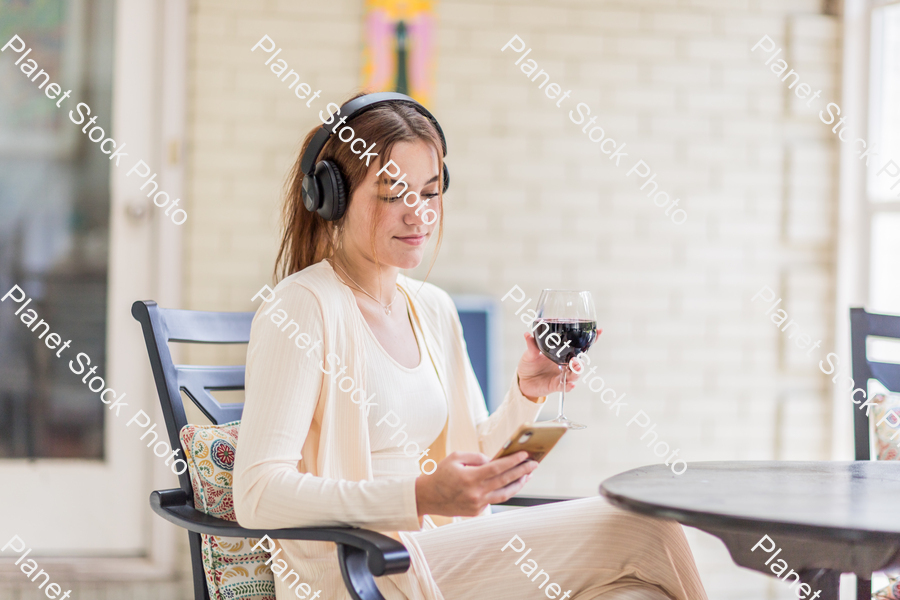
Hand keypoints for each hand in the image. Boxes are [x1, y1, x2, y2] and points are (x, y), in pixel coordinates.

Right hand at [414, 451, 536, 516]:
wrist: (427, 497)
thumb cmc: (441, 474)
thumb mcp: (455, 458)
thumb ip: (476, 457)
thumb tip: (494, 461)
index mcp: (470, 478)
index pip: (498, 468)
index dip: (513, 461)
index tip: (525, 455)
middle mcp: (475, 493)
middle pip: (505, 481)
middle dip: (522, 471)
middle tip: (534, 464)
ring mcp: (477, 505)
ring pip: (504, 494)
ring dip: (518, 484)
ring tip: (527, 475)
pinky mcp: (476, 512)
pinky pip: (493, 500)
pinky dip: (502, 491)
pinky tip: (509, 484)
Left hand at [516, 332, 595, 399]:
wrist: (522, 381)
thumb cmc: (529, 364)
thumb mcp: (530, 353)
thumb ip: (532, 346)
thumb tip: (527, 334)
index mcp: (562, 353)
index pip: (578, 346)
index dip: (590, 340)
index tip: (599, 331)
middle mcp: (565, 364)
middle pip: (580, 361)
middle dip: (582, 360)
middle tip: (578, 358)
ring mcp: (562, 375)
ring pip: (575, 374)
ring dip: (577, 371)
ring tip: (576, 367)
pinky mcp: (556, 386)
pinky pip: (565, 386)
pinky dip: (569, 386)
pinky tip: (571, 384)